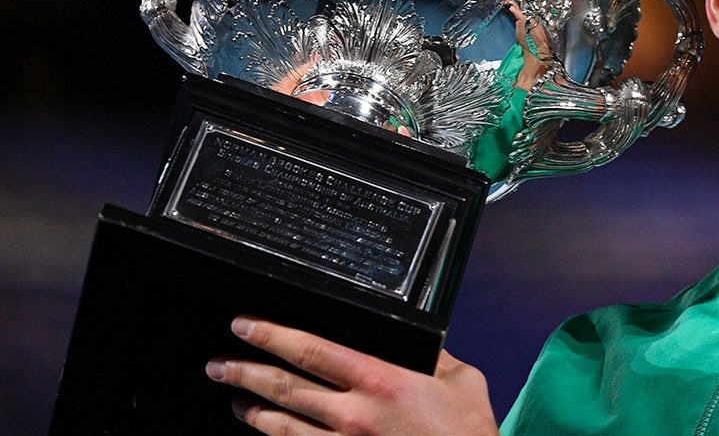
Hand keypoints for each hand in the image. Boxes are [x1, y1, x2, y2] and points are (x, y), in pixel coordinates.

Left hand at [206, 314, 498, 434]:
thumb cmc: (467, 433)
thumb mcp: (461, 380)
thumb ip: (435, 357)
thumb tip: (421, 342)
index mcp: (380, 380)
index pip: (312, 351)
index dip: (273, 335)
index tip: (247, 325)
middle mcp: (355, 414)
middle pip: (285, 388)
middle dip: (246, 372)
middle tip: (220, 364)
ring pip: (283, 427)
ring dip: (254, 411)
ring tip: (237, 400)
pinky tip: (268, 435)